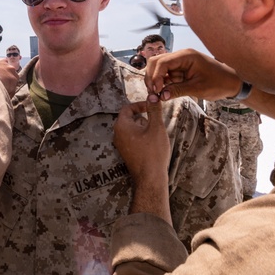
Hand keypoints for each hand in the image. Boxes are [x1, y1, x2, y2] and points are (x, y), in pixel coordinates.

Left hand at [114, 100, 171, 223]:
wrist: (150, 178)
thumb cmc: (153, 152)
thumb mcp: (156, 127)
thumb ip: (154, 110)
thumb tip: (153, 96)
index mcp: (121, 126)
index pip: (127, 108)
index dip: (140, 105)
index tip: (152, 106)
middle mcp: (117, 135)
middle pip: (130, 118)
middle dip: (144, 117)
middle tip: (156, 122)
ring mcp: (120, 145)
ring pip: (132, 129)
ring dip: (144, 128)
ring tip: (156, 134)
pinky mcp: (126, 153)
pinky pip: (132, 139)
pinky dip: (142, 137)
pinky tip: (152, 144)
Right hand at [146, 48, 274, 129]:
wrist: (232, 83)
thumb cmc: (219, 83)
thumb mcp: (198, 89)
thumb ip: (177, 90)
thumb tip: (160, 95)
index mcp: (186, 56)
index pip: (162, 62)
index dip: (155, 76)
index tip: (155, 90)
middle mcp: (181, 56)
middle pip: (156, 62)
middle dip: (152, 77)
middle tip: (153, 93)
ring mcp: (180, 63)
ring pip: (158, 68)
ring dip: (155, 81)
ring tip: (157, 95)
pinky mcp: (181, 70)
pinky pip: (166, 75)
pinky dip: (162, 83)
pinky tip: (162, 93)